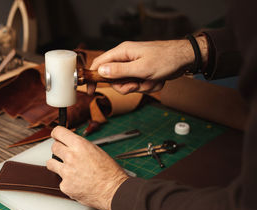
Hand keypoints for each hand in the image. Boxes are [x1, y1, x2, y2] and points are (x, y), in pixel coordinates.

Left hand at [46, 126, 128, 209]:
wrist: (114, 191)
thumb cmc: (110, 172)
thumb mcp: (97, 151)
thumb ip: (81, 147)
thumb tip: (70, 145)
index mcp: (79, 145)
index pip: (58, 132)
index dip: (57, 134)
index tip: (56, 136)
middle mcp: (71, 156)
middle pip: (54, 147)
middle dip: (58, 149)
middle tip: (64, 154)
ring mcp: (66, 172)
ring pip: (51, 163)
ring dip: (57, 164)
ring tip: (69, 169)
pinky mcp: (65, 185)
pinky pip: (60, 180)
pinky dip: (67, 181)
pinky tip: (77, 182)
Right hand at [87, 36, 207, 94]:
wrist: (186, 58)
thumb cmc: (166, 59)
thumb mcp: (141, 68)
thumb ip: (119, 70)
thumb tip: (101, 71)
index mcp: (122, 52)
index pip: (99, 64)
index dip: (93, 77)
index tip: (91, 91)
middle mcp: (126, 58)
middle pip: (114, 79)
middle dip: (127, 86)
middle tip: (137, 84)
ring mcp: (134, 65)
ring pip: (128, 84)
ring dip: (141, 86)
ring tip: (152, 80)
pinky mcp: (142, 71)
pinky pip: (139, 84)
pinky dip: (148, 85)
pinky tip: (157, 79)